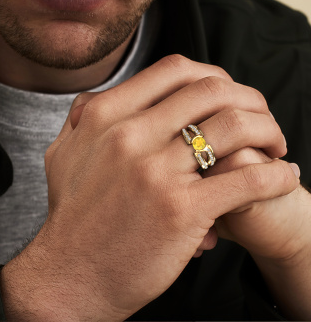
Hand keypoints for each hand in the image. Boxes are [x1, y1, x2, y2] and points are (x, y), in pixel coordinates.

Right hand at [0, 55, 298, 320]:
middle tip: (259, 117)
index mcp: (106, 117)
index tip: (227, 93)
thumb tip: (94, 99)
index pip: (174, 71)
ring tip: (275, 146)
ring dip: (268, 130)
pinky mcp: (181, 210)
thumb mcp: (63, 155)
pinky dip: (277, 176)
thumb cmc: (71, 217)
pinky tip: (283, 177)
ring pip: (235, 126)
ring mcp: (156, 171)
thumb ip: (80, 120)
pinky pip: (248, 179)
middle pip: (212, 91)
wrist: (70, 275)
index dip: (211, 75)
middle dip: (248, 98)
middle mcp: (130, 136)